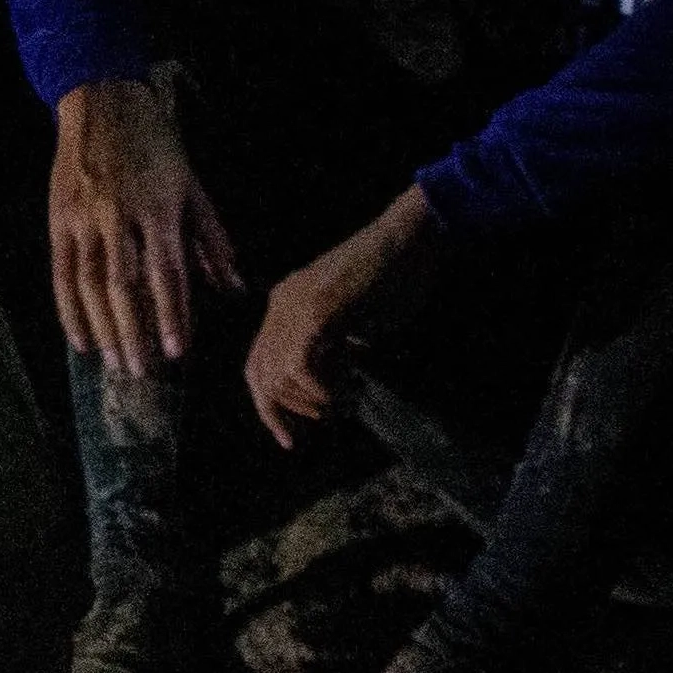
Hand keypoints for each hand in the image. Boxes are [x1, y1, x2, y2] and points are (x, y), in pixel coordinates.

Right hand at [46, 76, 245, 371]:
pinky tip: (80, 339)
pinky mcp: (59, 220)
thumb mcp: (191, 185)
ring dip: (102, 327)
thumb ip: (211, 238)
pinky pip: (62, 274)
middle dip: (134, 331)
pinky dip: (69, 310)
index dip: (171, 313)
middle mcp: (120, 216)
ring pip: (90, 283)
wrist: (102, 103)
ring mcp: (85, 218)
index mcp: (159, 207)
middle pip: (124, 285)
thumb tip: (233, 285)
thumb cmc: (155, 145)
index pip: (167, 270)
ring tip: (114, 362)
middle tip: (141, 370)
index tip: (176, 351)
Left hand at [245, 185, 436, 447]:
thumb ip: (337, 346)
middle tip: (309, 432)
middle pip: (259, 376)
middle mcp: (281, 305)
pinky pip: (302, 367)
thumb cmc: (398, 273)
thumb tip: (334, 383)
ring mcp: (296, 306)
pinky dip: (322, 390)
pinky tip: (348, 389)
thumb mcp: (357, 317)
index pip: (258, 365)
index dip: (270, 406)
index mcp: (284, 304)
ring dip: (312, 403)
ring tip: (344, 401)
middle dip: (280, 415)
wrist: (414, 234)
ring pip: (278, 378)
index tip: (289, 437)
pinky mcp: (318, 311)